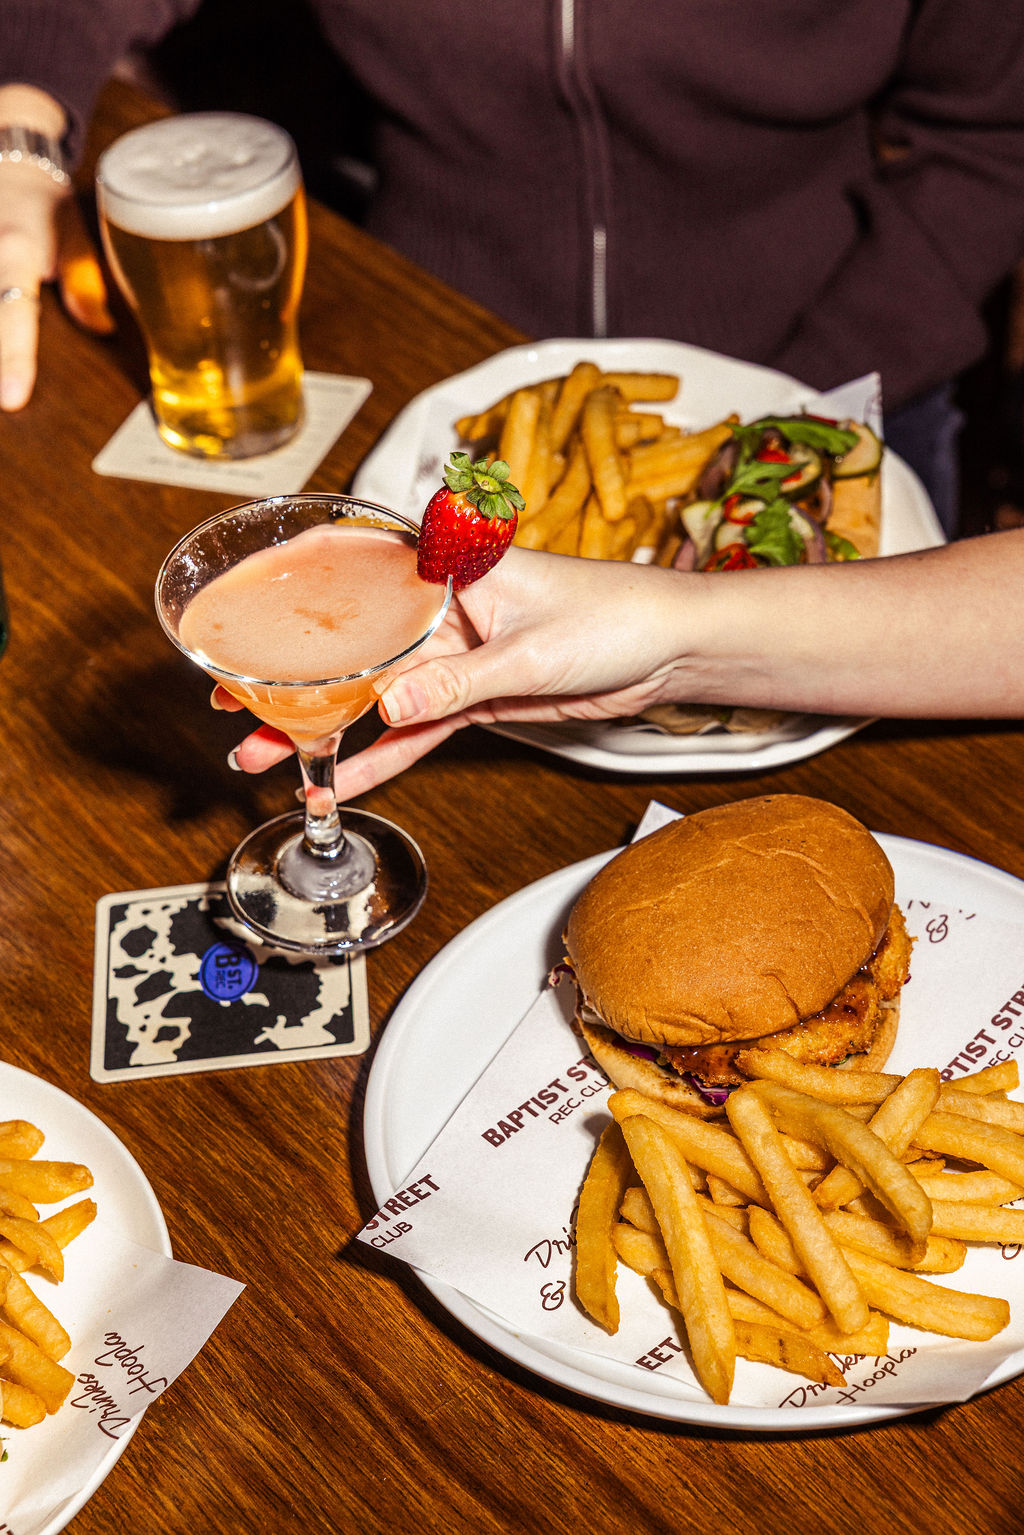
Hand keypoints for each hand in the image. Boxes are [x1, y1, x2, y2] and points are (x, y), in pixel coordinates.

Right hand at [0, 85, 114, 411]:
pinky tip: (2, 365)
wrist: (7, 165)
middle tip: (8, 397)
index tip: (11, 397)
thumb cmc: (44, 203)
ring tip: (6, 381)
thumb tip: (100, 329)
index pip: (12, 314)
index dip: (13, 359)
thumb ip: (87, 283)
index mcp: (15, 252)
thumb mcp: (76, 234)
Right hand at [217, 548, 692, 794]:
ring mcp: (452, 656)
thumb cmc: (615, 616)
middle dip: (291, 677)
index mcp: (448, 570)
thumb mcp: (533, 649)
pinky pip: (414, 729)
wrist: (669, 649)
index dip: (290, 589)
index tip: (236, 610)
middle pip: (350, 645)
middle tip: (232, 705)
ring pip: (371, 694)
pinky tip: (337, 780)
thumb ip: (460, 679)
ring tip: (263, 756)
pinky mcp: (471, 695)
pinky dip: (379, 755)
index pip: (354, 567)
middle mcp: (440, 609)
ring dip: (322, 728)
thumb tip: (392, 703)